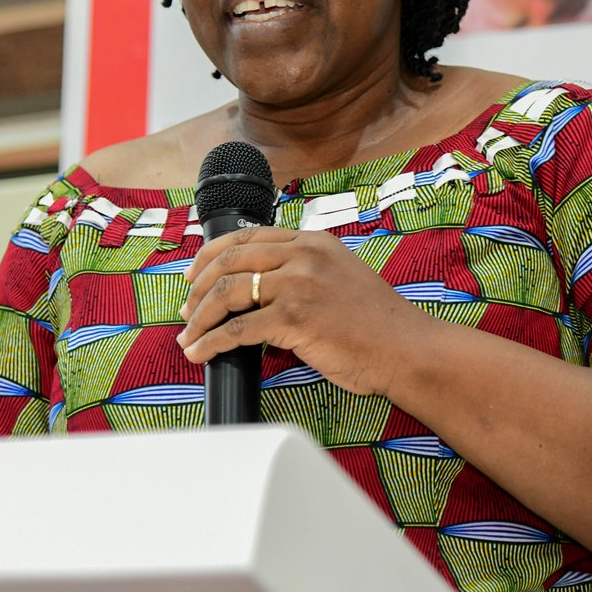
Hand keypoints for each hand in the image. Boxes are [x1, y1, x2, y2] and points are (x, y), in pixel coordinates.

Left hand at [176, 227, 429, 395]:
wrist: (406, 349)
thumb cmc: (377, 325)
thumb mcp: (340, 279)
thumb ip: (303, 273)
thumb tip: (259, 293)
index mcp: (314, 242)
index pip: (248, 237)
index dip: (212, 255)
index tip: (194, 274)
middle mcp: (304, 255)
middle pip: (230, 260)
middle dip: (197, 286)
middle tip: (185, 308)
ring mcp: (299, 284)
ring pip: (227, 292)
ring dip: (199, 317)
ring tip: (188, 336)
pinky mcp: (295, 317)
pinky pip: (238, 330)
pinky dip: (211, 342)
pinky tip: (202, 353)